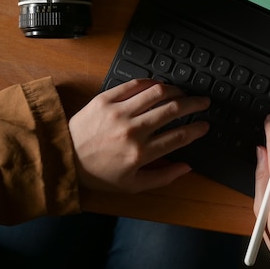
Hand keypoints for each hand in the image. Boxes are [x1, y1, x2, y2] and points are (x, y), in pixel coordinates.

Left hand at [68, 79, 209, 193]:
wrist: (64, 158)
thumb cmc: (99, 174)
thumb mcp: (133, 185)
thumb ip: (163, 177)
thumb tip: (187, 167)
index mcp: (140, 154)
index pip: (179, 137)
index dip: (197, 129)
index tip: (205, 125)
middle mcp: (132, 131)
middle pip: (173, 110)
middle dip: (194, 104)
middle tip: (202, 102)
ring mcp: (118, 112)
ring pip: (157, 92)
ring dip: (176, 90)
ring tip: (182, 92)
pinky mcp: (105, 99)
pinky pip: (134, 85)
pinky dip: (151, 82)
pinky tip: (159, 86)